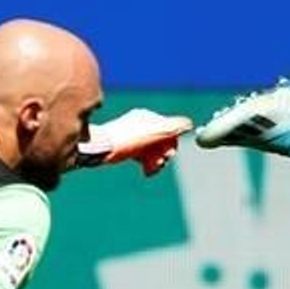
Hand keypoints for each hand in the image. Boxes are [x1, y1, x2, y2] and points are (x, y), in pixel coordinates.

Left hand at [77, 109, 193, 175]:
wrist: (99, 149)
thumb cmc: (127, 140)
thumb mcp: (156, 131)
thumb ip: (175, 127)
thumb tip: (189, 124)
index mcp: (147, 117)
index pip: (169, 129)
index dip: (172, 144)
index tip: (168, 155)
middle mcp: (139, 124)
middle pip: (161, 141)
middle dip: (164, 154)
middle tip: (160, 164)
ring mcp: (131, 136)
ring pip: (151, 150)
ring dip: (156, 161)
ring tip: (152, 170)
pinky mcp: (124, 147)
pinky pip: (141, 155)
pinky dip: (146, 163)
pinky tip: (146, 172)